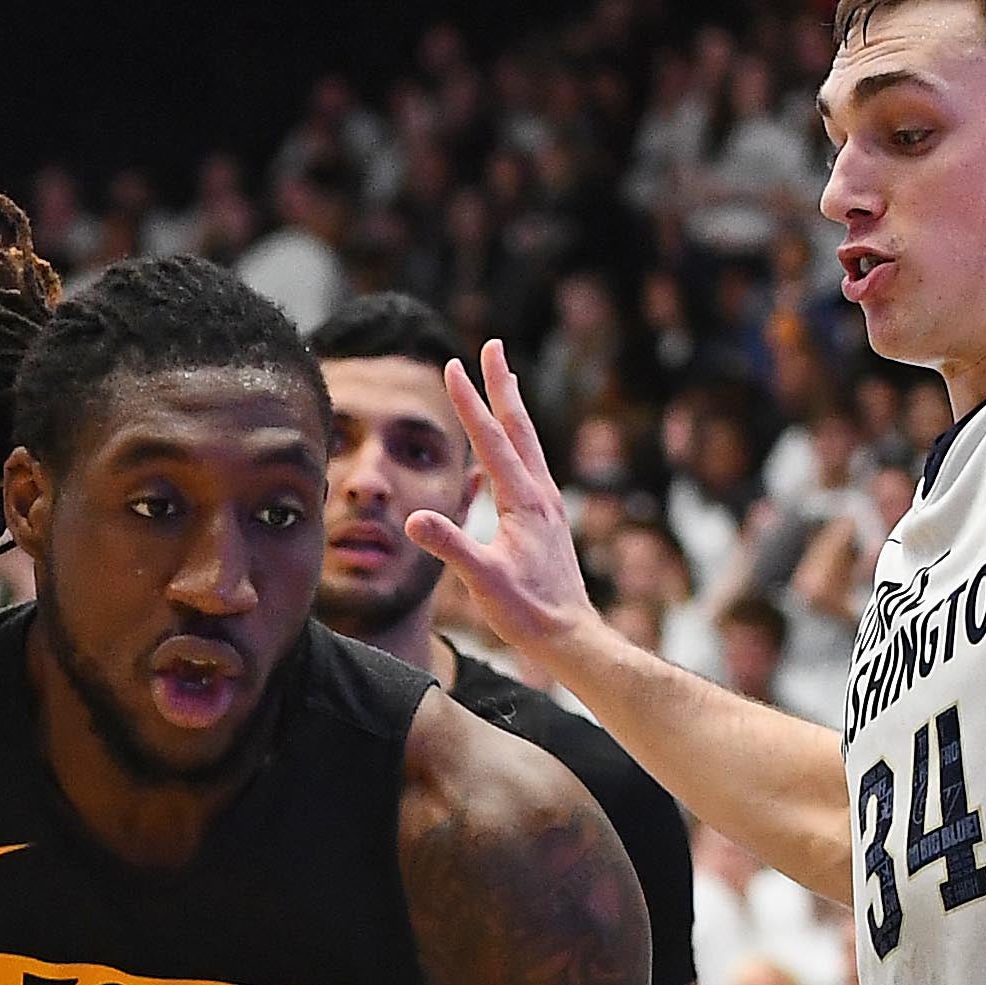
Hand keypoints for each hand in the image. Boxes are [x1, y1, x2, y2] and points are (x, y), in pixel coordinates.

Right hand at [405, 341, 600, 659]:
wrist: (571, 637)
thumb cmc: (528, 613)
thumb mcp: (484, 582)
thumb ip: (450, 547)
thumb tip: (414, 519)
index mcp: (524, 501)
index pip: (490, 440)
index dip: (470, 403)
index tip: (453, 366)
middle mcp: (542, 495)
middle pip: (518, 428)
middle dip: (502, 385)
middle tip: (493, 346)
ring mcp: (550, 506)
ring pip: (529, 444)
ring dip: (514, 408)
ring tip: (507, 380)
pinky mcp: (551, 520)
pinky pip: (533, 466)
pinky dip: (521, 441)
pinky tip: (517, 447)